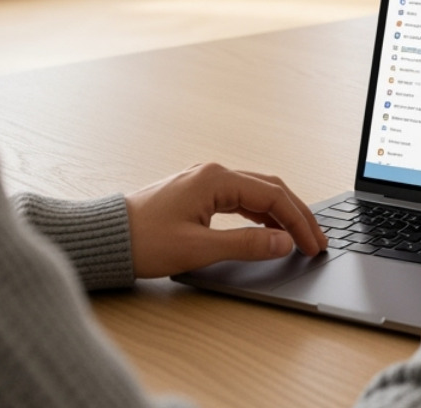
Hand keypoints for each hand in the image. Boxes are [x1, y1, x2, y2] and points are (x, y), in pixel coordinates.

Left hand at [123, 162, 326, 277]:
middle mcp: (214, 173)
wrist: (104, 238)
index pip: (274, 197)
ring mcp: (205, 181)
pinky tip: (269, 228)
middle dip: (297, 214)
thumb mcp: (199, 248)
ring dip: (281, 214)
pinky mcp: (197, 193)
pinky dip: (261, 213)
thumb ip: (247, 244)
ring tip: (298, 237)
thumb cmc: (143, 241)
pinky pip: (241, 198)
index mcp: (217, 179)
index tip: (313, 245)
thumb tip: (284, 242)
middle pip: (271, 189)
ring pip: (257, 192)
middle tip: (316, 240)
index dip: (299, 222)